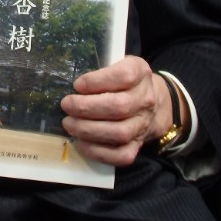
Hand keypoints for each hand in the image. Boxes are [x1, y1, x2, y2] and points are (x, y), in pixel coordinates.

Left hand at [60, 55, 188, 166]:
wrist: (154, 104)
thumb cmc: (125, 82)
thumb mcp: (117, 65)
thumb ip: (99, 72)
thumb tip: (73, 87)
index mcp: (140, 73)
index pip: (124, 76)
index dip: (97, 81)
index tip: (77, 85)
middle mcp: (145, 99)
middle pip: (119, 106)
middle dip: (87, 107)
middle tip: (66, 105)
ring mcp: (143, 124)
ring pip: (119, 132)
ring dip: (89, 130)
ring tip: (69, 123)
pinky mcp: (138, 145)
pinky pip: (121, 155)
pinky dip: (98, 152)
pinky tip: (81, 142)